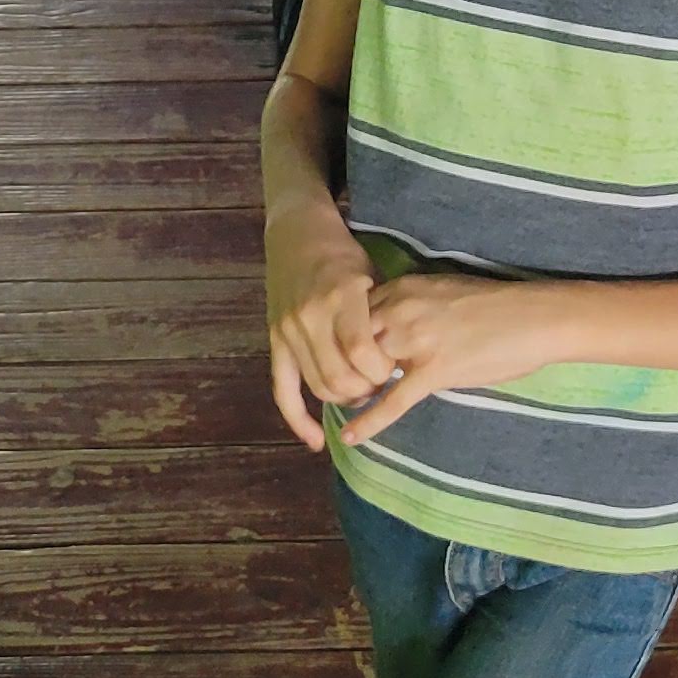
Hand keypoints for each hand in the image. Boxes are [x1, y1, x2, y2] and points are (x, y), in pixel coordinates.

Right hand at [262, 212, 394, 453]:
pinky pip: (282, 390)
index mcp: (341, 296)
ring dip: (343, 399)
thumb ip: (382, 318)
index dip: (381, 371)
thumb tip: (403, 362)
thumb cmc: (344, 256)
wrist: (297, 235)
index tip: (396, 370)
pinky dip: (299, 419)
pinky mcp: (274, 341)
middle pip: (340, 378)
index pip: (362, 353)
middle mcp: (310, 316)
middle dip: (366, 390)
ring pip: (318, 386)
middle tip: (380, 384)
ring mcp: (288, 330)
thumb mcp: (372, 276)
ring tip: (361, 393)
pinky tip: (316, 441)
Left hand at [336, 271, 564, 445]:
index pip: (350, 314)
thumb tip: (389, 322)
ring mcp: (415, 343)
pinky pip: (393, 401)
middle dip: (339, 364)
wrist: (531, 317)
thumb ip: (408, 305)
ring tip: (338, 404)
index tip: (335, 352)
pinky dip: (369, 421)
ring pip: (365, 370)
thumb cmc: (492, 304)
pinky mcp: (434, 372)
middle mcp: (400, 312)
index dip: (341, 337)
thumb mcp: (438, 290)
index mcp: (401, 289)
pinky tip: (349, 436)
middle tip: (334, 383)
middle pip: (348, 341)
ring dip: (352, 389)